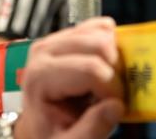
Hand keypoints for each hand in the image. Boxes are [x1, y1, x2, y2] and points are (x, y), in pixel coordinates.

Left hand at [14, 18, 123, 138]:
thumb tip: (115, 107)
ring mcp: (56, 39)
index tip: (113, 106)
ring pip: (104, 33)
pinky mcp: (70, 34)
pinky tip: (105, 66)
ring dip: (115, 59)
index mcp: (40, 78)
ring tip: (106, 81)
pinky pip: (102, 27)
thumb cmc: (50, 135)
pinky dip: (113, 45)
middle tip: (111, 93)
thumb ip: (91, 131)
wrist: (40, 127)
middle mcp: (45, 52)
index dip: (111, 89)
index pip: (91, 70)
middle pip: (100, 45)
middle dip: (115, 71)